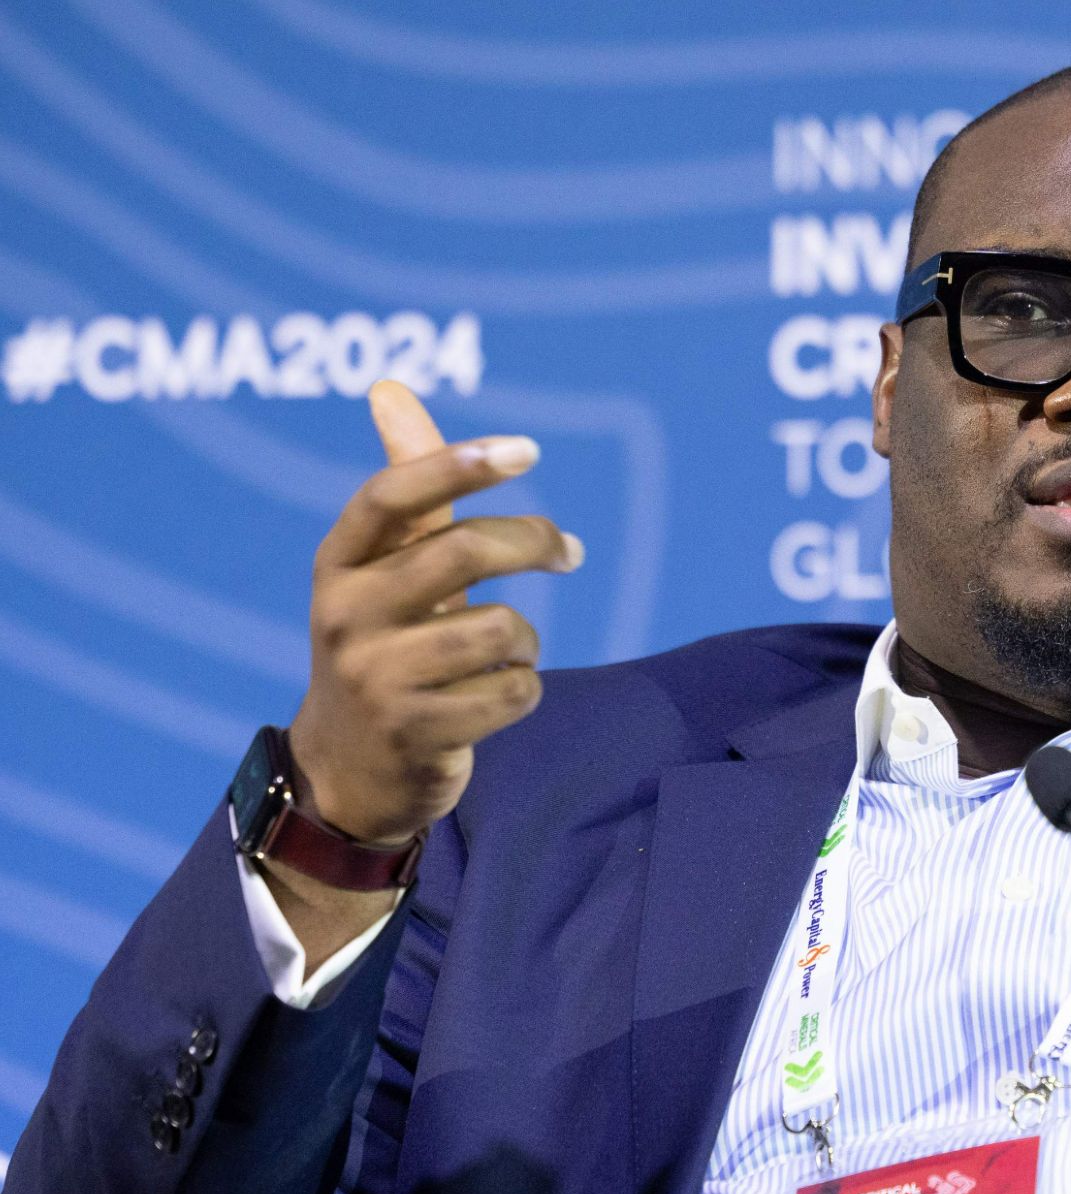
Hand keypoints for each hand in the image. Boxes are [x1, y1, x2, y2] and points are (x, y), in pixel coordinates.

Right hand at [286, 380, 581, 846]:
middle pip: (464, 552)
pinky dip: (524, 689)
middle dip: (535, 542)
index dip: (459, 465)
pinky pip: (514, 690)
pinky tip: (497, 697)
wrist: (349, 768)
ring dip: (526, 638)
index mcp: (338, 564)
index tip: (527, 450)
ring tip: (507, 651)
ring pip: (500, 627)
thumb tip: (389, 387)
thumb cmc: (382, 643)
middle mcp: (345, 616)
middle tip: (571, 550)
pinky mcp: (417, 732)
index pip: (393, 496)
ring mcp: (377, 678)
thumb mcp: (380, 569)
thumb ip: (406, 487)